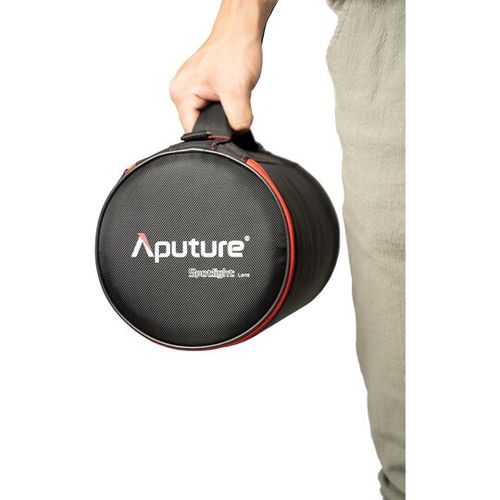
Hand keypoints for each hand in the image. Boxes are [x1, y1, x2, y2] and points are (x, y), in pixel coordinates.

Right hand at [169, 1, 276, 132]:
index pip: (194, 131)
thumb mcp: (237, 91)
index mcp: (181, 94)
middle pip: (201, 126)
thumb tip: (239, 133)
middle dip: (220, 123)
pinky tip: (232, 96)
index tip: (228, 132)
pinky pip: (214, 107)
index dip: (213, 136)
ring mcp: (192, 89)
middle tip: (234, 109)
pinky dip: (226, 106)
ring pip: (209, 117)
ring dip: (224, 114)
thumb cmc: (234, 49)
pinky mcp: (203, 87)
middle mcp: (182, 92)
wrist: (241, 30)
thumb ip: (238, 119)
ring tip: (233, 98)